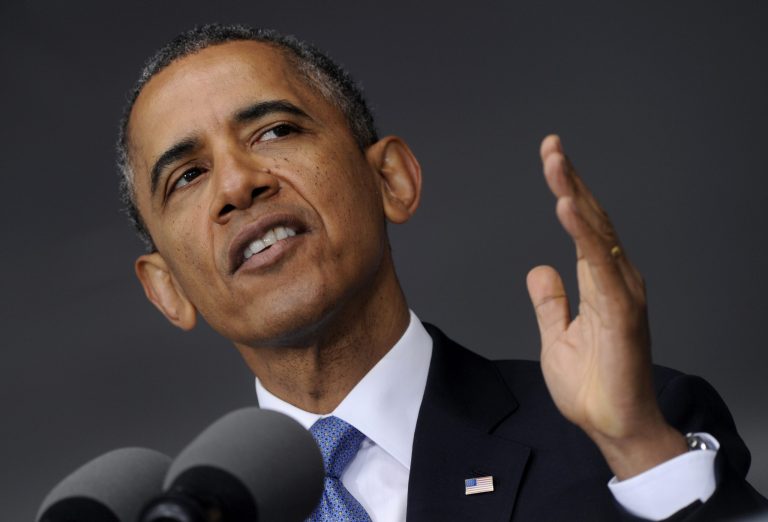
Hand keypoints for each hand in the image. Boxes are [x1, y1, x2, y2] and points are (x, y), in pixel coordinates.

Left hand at [527, 135, 686, 478]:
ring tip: (556, 163)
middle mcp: (615, 280)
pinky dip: (582, 234)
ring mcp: (621, 293)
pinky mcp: (622, 312)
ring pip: (598, 233)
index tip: (552, 160)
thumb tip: (539, 269)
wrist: (614, 426)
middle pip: (591, 220)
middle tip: (551, 146)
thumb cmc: (594, 386)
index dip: (568, 192)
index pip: (583, 227)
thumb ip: (551, 301)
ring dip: (575, 195)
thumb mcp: (558, 336)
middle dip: (570, 180)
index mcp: (599, 283)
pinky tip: (565, 207)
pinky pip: (600, 265)